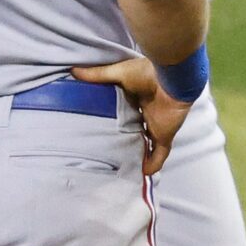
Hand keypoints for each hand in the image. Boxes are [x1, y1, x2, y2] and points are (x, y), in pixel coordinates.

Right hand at [72, 57, 190, 175]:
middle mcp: (146, 113)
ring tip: (123, 166)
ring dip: (138, 153)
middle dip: (124, 139)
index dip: (114, 120)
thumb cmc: (147, 73)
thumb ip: (97, 75)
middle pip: (134, 130)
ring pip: (146, 143)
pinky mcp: (164, 135)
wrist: (172, 78)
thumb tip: (73, 71)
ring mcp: (156, 125)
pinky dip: (153, 163)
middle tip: (107, 150)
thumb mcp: (118, 73)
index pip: (123, 112)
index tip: (99, 128)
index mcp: (136, 98)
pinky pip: (159, 153)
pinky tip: (143, 173)